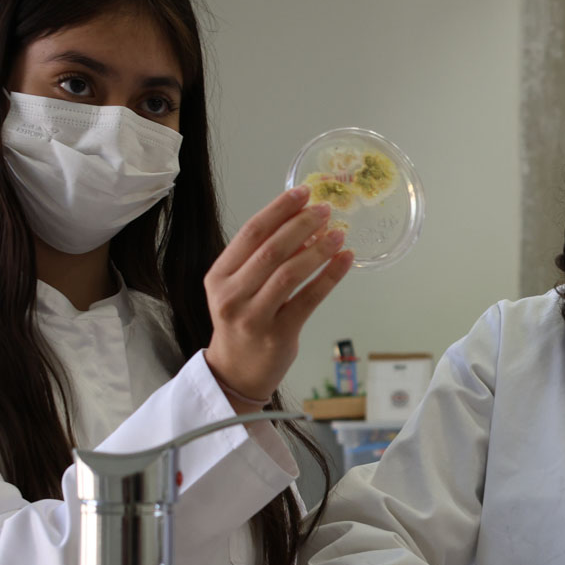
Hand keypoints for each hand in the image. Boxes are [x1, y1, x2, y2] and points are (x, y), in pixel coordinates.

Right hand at [204, 186, 352, 401]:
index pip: (250, 233)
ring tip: (339, 233)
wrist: (236, 372)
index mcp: (218, 276)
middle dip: (302, 225)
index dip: (279, 209)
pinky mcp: (278, 335)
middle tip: (326, 209)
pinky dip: (330, 276)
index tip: (303, 192)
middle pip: (271, 250)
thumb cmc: (242, 322)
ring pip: (290, 274)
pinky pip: (309, 299)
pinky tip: (345, 260)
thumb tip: (302, 221)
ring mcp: (253, 317)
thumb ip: (261, 258)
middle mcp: (231, 295)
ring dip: (318, 249)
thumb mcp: (238, 287)